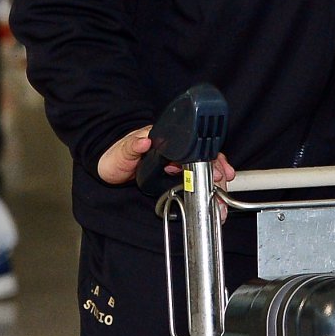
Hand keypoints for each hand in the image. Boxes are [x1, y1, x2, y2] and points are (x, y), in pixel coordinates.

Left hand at [97, 127, 235, 189]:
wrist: (110, 166)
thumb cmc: (116, 157)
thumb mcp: (121, 152)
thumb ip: (132, 147)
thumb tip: (144, 141)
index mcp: (165, 140)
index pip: (191, 146)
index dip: (206, 155)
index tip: (215, 167)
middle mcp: (175, 150)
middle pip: (203, 157)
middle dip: (217, 168)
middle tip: (224, 180)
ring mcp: (176, 162)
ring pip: (203, 169)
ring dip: (215, 179)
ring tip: (222, 194)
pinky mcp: (175, 175)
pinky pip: (195, 179)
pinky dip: (207, 186)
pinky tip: (215, 194)